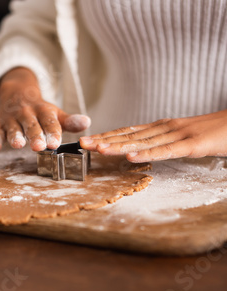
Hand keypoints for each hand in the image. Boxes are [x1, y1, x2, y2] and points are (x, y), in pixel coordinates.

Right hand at [0, 67, 90, 152]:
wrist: (16, 91)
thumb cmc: (39, 110)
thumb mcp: (55, 113)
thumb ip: (69, 121)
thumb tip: (87, 122)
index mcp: (44, 111)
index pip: (50, 122)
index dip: (53, 133)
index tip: (56, 143)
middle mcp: (28, 113)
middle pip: (32, 126)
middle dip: (35, 136)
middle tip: (39, 147)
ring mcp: (12, 118)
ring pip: (14, 128)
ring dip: (15, 136)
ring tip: (18, 145)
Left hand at [80, 110, 226, 161]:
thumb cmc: (215, 133)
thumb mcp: (185, 138)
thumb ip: (166, 143)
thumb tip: (147, 150)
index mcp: (164, 127)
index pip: (130, 132)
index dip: (108, 136)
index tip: (90, 141)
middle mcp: (167, 128)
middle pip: (131, 135)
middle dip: (105, 139)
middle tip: (83, 144)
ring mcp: (179, 135)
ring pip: (144, 142)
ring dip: (119, 146)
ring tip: (98, 149)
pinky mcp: (192, 145)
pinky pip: (166, 151)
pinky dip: (147, 154)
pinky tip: (131, 157)